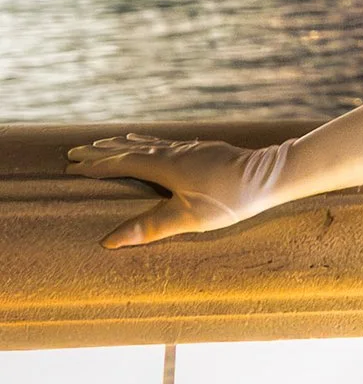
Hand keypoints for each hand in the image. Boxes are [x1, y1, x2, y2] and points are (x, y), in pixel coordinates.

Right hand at [66, 135, 291, 249]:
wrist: (271, 175)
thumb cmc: (230, 200)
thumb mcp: (188, 219)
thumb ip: (148, 228)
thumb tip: (108, 241)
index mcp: (164, 166)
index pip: (120, 165)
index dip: (94, 167)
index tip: (70, 166)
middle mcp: (174, 152)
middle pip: (129, 149)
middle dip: (101, 151)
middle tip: (75, 149)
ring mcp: (190, 149)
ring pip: (148, 142)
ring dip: (123, 143)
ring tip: (108, 142)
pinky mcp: (204, 150)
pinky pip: (166, 143)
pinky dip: (149, 142)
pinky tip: (156, 144)